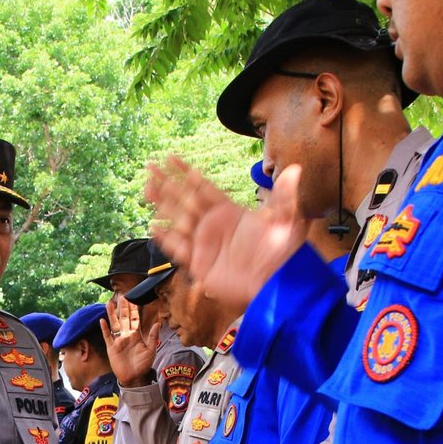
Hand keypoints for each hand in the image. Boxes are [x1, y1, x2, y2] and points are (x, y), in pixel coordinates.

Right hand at [100, 296, 156, 386]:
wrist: (134, 378)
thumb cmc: (143, 365)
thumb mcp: (151, 350)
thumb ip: (153, 336)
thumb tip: (157, 323)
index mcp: (136, 335)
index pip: (135, 319)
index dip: (133, 309)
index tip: (132, 299)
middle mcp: (127, 335)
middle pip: (124, 319)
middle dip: (123, 308)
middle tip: (121, 296)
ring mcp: (118, 341)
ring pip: (114, 324)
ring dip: (112, 315)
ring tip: (109, 304)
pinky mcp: (111, 348)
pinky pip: (107, 336)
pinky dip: (105, 329)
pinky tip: (102, 320)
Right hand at [144, 156, 310, 311]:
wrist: (277, 285)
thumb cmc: (284, 254)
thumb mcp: (288, 221)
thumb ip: (285, 196)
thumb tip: (296, 169)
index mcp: (230, 211)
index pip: (203, 187)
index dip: (186, 172)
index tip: (170, 158)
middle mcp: (214, 225)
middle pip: (184, 199)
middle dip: (166, 184)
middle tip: (149, 167)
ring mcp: (205, 244)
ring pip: (177, 220)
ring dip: (161, 205)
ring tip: (145, 189)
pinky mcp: (200, 264)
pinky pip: (178, 249)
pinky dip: (166, 239)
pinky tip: (153, 227)